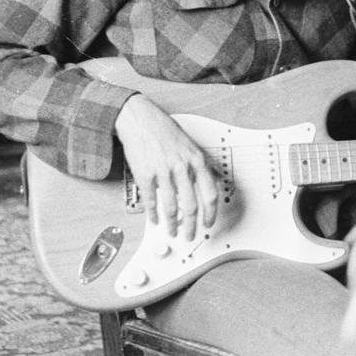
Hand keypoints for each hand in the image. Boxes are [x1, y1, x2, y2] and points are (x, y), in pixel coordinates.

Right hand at [113, 93, 219, 241]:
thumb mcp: (191, 146)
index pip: (210, 193)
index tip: (208, 223)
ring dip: (172, 224)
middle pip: (191, 205)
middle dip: (192, 225)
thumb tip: (213, 182)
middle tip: (190, 235)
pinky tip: (155, 219)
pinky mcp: (145, 174)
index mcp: (196, 160)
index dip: (211, 213)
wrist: (142, 120)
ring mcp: (163, 171)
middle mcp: (182, 167)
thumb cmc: (166, 132)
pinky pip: (151, 200)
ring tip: (171, 231)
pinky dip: (153, 214)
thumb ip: (200, 166)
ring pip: (171, 207)